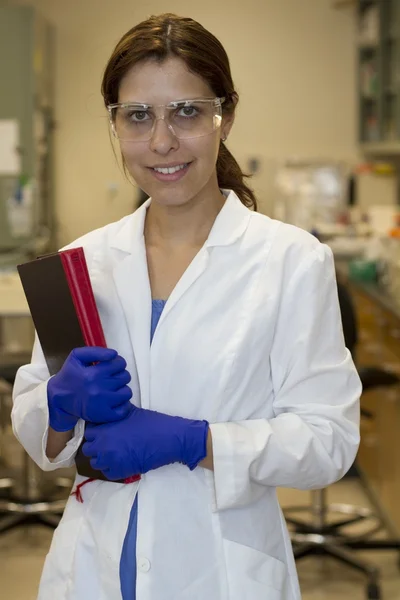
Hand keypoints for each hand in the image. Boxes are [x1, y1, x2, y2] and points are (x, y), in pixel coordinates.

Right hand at [47, 346, 132, 431]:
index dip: (117, 363)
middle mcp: (98, 389)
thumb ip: (96, 351)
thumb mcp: (77, 356)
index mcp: (92, 374)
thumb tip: (114, 354)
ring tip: (112, 389)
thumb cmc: (70, 375)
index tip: (111, 367)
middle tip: (110, 378)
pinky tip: (113, 401)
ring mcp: (102, 404)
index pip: (120, 364)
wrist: (58, 397)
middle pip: (125, 377)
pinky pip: (124, 409)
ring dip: (122, 389)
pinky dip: (122, 405)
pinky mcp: (104, 416)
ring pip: (127, 393)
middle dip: (120, 375)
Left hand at [81, 405, 208, 479]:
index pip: (88, 432)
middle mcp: (104, 445)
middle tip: (109, 443)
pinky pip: (107, 473)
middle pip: (88, 449)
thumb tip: (108, 410)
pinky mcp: (120, 472)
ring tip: (115, 453)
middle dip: (96, 446)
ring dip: (103, 458)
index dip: (96, 432)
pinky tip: (122, 461)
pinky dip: (112, 469)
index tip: (103, 432)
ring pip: (95, 462)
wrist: (168, 438)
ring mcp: (111, 460)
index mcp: (105, 429)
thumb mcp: (131, 411)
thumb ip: (115, 413)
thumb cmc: (151, 423)